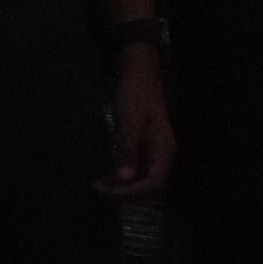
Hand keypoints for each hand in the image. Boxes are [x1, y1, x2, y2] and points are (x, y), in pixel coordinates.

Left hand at [99, 46, 175, 200]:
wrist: (139, 70)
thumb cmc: (135, 94)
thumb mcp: (130, 122)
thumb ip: (128, 151)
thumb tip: (124, 180)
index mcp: (164, 150)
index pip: (153, 183)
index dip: (131, 193)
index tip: (107, 192)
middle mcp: (162, 154)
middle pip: (149, 186)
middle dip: (125, 193)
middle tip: (99, 191)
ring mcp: (153, 151)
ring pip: (141, 179)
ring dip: (122, 186)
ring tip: (99, 185)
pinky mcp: (143, 146)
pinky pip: (135, 168)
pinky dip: (120, 175)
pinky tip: (105, 174)